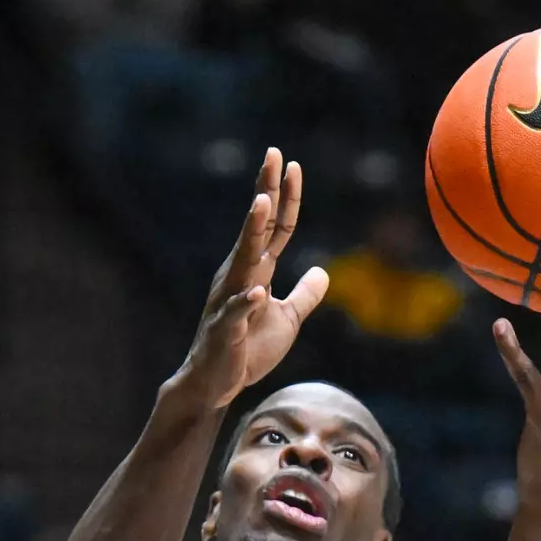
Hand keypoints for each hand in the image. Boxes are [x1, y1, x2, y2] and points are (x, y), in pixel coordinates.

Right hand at [181, 149, 327, 407]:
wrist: (215, 384)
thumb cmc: (247, 348)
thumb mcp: (287, 319)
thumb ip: (304, 294)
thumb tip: (324, 271)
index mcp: (256, 270)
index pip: (276, 227)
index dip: (286, 198)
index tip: (292, 164)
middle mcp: (240, 276)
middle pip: (256, 228)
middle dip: (265, 192)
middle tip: (272, 157)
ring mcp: (230, 300)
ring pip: (243, 260)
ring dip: (252, 232)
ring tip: (261, 203)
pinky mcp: (225, 331)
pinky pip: (236, 312)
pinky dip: (246, 302)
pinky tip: (258, 291)